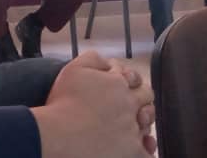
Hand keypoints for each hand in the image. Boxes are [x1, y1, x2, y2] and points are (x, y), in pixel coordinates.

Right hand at [32, 51, 154, 157]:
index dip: (129, 81)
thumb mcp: (75, 68)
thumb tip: (108, 62)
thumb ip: (94, 59)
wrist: (58, 134)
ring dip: (143, 121)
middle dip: (140, 98)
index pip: (134, 78)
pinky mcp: (132, 152)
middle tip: (129, 105)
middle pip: (146, 98)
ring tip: (131, 125)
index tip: (122, 86)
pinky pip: (148, 151)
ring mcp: (133, 129)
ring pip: (148, 122)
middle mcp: (130, 105)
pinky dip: (147, 148)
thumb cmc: (63, 103)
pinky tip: (142, 146)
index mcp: (118, 84)